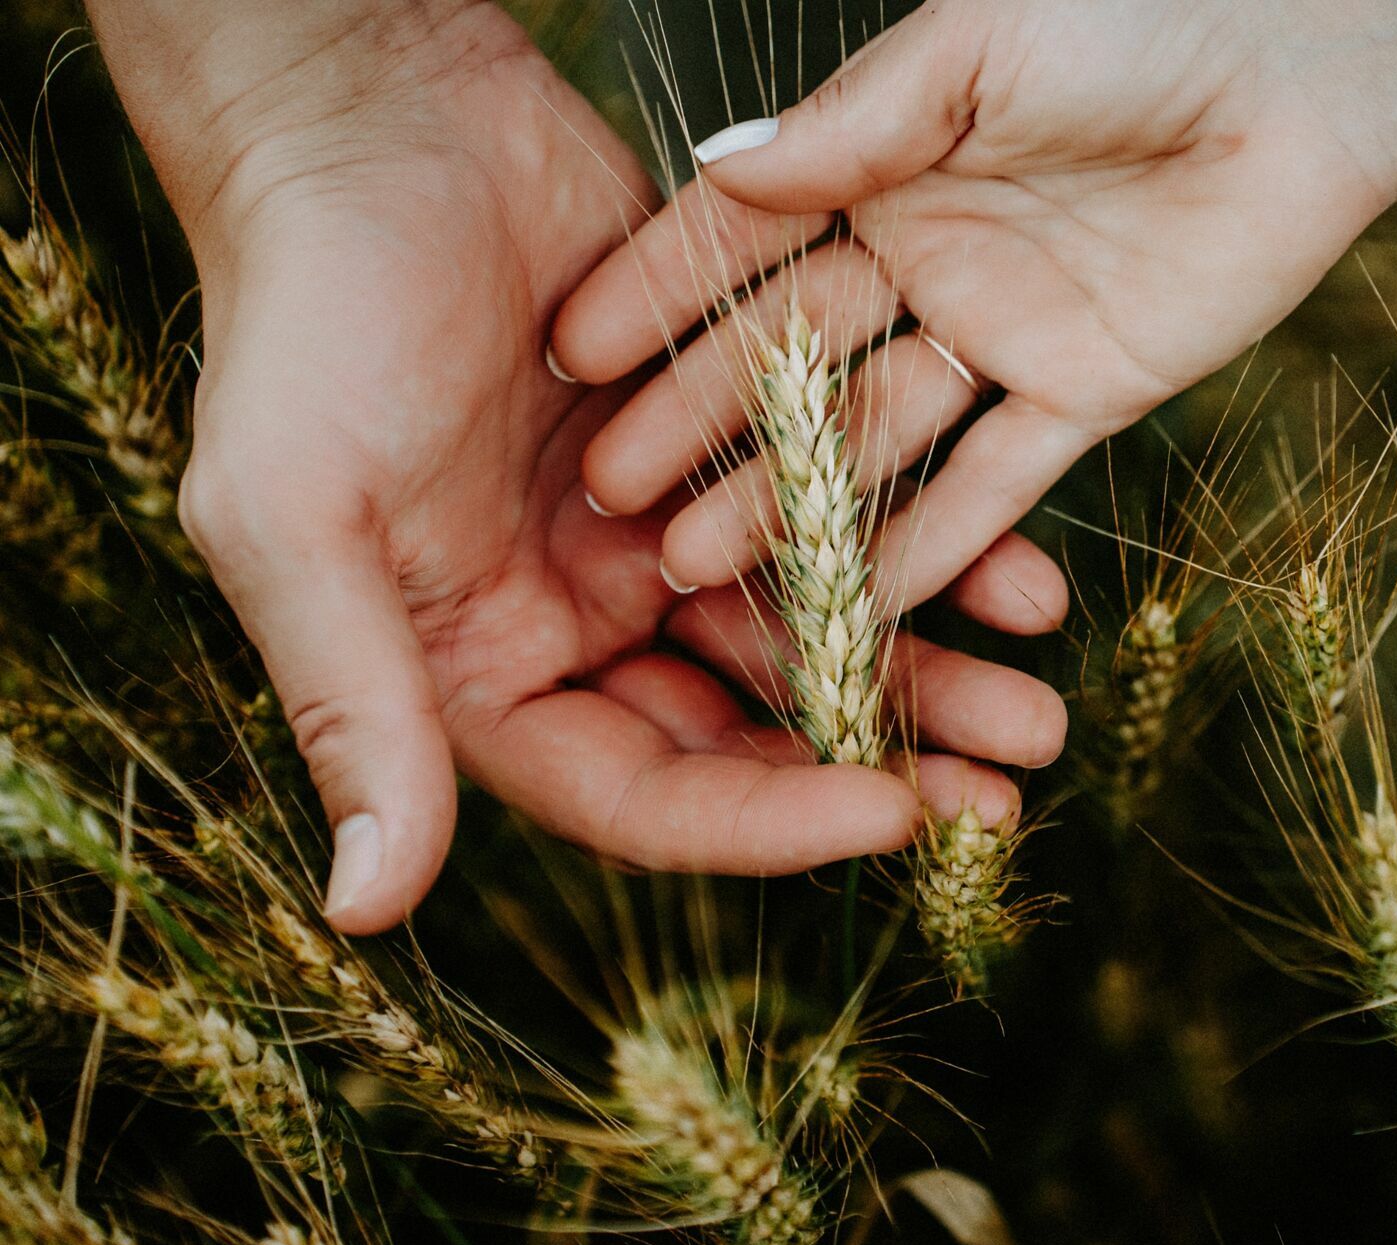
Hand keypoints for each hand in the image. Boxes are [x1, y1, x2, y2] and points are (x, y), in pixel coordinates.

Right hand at [93, 1, 1066, 932]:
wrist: (377, 114)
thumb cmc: (307, 312)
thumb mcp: (297, 518)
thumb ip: (356, 709)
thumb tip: (367, 914)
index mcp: (485, 670)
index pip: (641, 790)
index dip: (767, 820)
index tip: (895, 816)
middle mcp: (579, 618)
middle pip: (748, 729)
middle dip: (875, 763)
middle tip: (1003, 794)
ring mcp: (658, 527)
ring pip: (811, 625)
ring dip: (923, 667)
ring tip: (1035, 700)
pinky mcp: (723, 434)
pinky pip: (836, 507)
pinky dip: (919, 538)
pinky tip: (1015, 570)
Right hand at [549, 0, 1396, 607]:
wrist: (1311, 66)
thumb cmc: (1140, 18)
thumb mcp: (977, 49)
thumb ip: (857, 122)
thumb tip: (722, 167)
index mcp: (882, 164)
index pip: (743, 242)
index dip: (658, 298)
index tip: (571, 359)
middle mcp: (925, 255)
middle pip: (792, 358)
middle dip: (702, 427)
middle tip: (614, 503)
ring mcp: (999, 333)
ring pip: (876, 433)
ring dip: (794, 501)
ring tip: (699, 568)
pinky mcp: (1082, 394)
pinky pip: (995, 479)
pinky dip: (935, 541)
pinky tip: (860, 598)